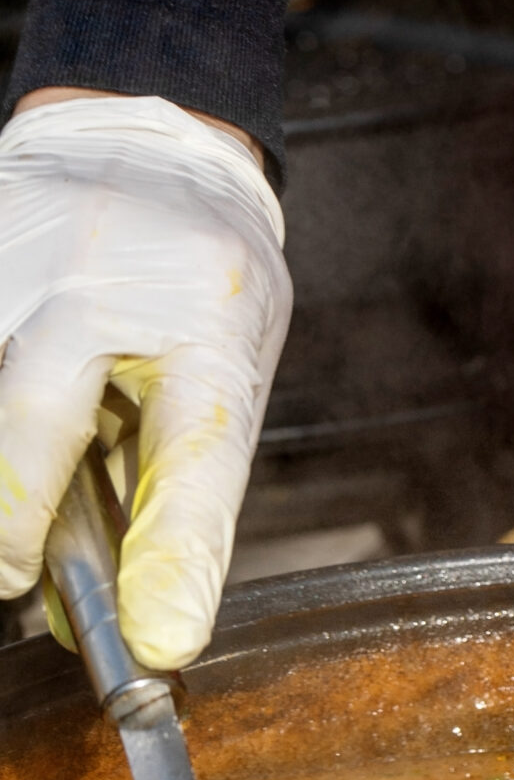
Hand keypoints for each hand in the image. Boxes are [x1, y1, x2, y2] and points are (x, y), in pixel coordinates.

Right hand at [0, 95, 290, 667]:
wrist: (143, 138)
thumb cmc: (196, 279)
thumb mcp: (224, 372)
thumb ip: (176, 486)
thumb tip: (123, 616)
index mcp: (214, 326)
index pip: (198, 456)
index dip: (175, 556)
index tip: (161, 641)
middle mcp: (112, 283)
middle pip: (31, 424)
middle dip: (15, 521)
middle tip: (13, 575)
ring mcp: (20, 257)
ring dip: (7, 478)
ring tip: (20, 514)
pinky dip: (3, 442)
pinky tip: (19, 459)